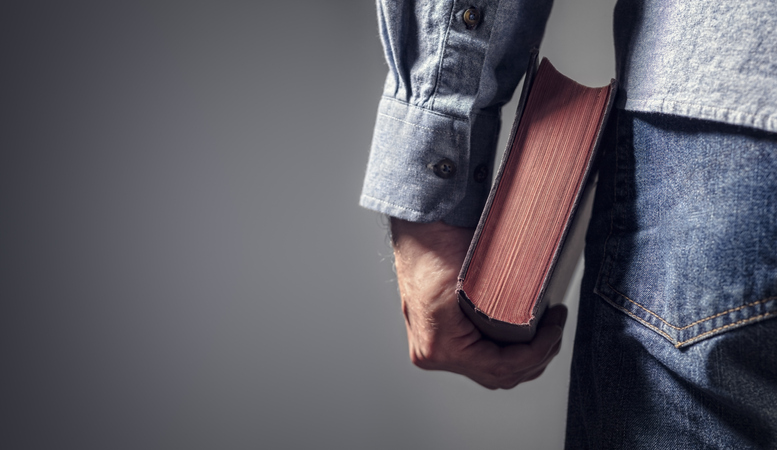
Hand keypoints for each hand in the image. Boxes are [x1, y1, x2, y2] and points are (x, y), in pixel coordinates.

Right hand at [390, 217, 567, 389]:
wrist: (418, 233)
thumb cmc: (437, 249)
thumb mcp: (473, 278)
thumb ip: (503, 308)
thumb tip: (542, 320)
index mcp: (441, 346)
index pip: (502, 367)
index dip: (537, 352)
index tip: (555, 328)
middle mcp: (434, 355)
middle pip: (499, 376)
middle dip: (535, 357)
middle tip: (555, 328)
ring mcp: (435, 350)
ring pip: (490, 371)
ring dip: (522, 358)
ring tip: (544, 332)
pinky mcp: (440, 340)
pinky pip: (479, 358)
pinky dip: (504, 352)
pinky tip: (522, 337)